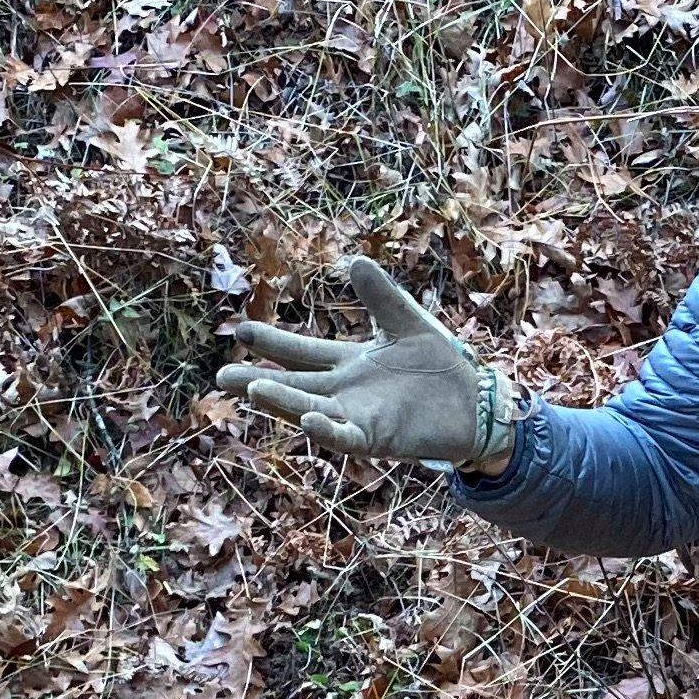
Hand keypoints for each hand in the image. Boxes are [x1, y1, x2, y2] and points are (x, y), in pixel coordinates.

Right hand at [218, 257, 515, 467]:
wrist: (477, 404)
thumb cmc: (442, 367)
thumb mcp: (407, 323)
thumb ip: (380, 296)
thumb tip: (353, 260)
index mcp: (349, 364)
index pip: (301, 352)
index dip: (272, 343)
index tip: (240, 329)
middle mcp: (345, 392)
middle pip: (292, 385)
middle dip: (256, 381)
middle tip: (221, 377)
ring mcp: (358, 417)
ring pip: (309, 409)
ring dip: (282, 402)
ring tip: (252, 389)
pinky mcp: (378, 437)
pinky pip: (345, 436)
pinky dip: (326, 430)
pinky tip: (307, 419)